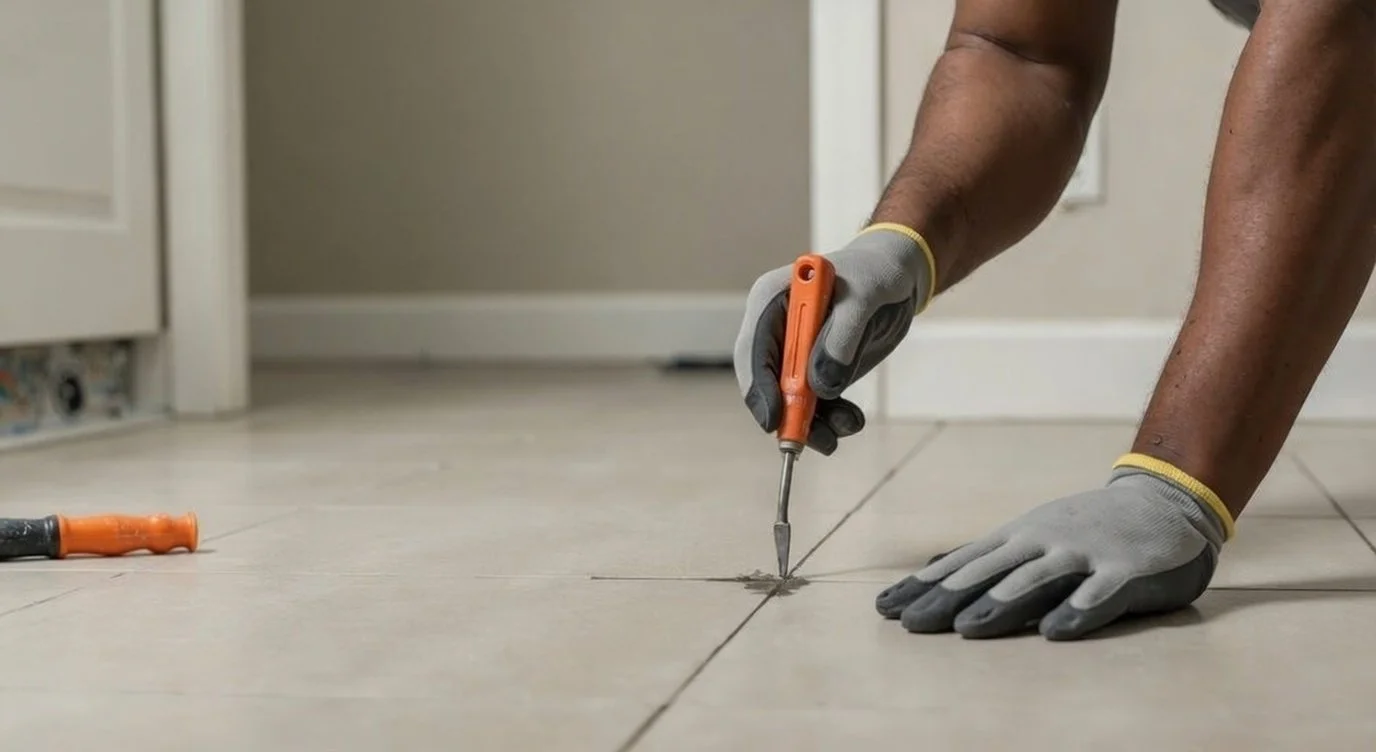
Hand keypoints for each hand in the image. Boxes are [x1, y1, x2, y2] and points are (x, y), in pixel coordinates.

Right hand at [732, 224, 934, 453]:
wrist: (898, 274)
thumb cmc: (877, 274)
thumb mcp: (864, 298)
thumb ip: (842, 338)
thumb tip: (821, 386)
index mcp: (772, 300)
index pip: (753, 349)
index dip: (759, 387)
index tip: (774, 419)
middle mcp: (776, 329)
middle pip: (765, 381)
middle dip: (784, 414)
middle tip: (803, 443)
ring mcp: (795, 352)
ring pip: (789, 399)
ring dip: (810, 423)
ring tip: (839, 435)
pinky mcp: (816, 369)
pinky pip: (813, 404)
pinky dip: (829, 419)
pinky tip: (850, 422)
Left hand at [875, 458, 1233, 639]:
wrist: (1163, 502)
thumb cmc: (1085, 528)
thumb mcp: (1030, 535)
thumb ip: (987, 557)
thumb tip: (930, 570)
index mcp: (1016, 538)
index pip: (961, 564)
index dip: (923, 586)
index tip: (884, 608)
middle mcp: (1042, 541)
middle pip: (988, 573)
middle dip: (947, 599)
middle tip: (910, 624)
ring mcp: (1083, 553)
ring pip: (1035, 580)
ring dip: (1001, 604)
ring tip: (968, 629)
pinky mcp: (1125, 570)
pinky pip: (1100, 593)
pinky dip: (1078, 610)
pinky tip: (1057, 631)